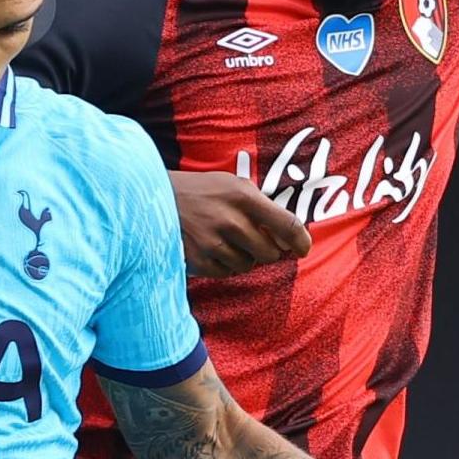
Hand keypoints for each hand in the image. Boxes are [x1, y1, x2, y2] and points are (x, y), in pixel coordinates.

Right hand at [172, 171, 312, 278]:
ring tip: (227, 241)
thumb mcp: (233, 186)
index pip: (288, 225)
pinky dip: (225, 265)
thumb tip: (288, 240)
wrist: (155, 198)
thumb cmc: (202, 191)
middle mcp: (231, 220)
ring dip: (244, 257)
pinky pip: (227, 273)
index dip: (301, 241)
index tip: (303, 249)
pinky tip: (213, 249)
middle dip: (267, 250)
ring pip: (248, 265)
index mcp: (244, 196)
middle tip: (254, 240)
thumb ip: (262, 207)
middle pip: (270, 252)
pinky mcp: (199, 260)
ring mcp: (213, 243)